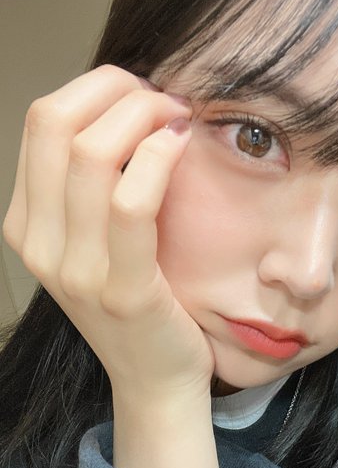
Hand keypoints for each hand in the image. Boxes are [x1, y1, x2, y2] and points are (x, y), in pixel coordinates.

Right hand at [3, 64, 214, 398]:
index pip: (42, 122)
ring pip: (92, 155)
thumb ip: (89, 189)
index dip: (95, 89)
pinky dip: (158, 159)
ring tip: (179, 120)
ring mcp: (76, 271)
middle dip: (117, 91)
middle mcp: (39, 245)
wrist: (155, 378)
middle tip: (163, 99)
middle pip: (57, 124)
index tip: (140, 94)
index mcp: (26, 225)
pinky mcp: (123, 290)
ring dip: (144, 116)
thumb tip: (122, 112)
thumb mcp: (93, 245)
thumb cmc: (137, 304)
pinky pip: (131, 203)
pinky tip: (180, 145)